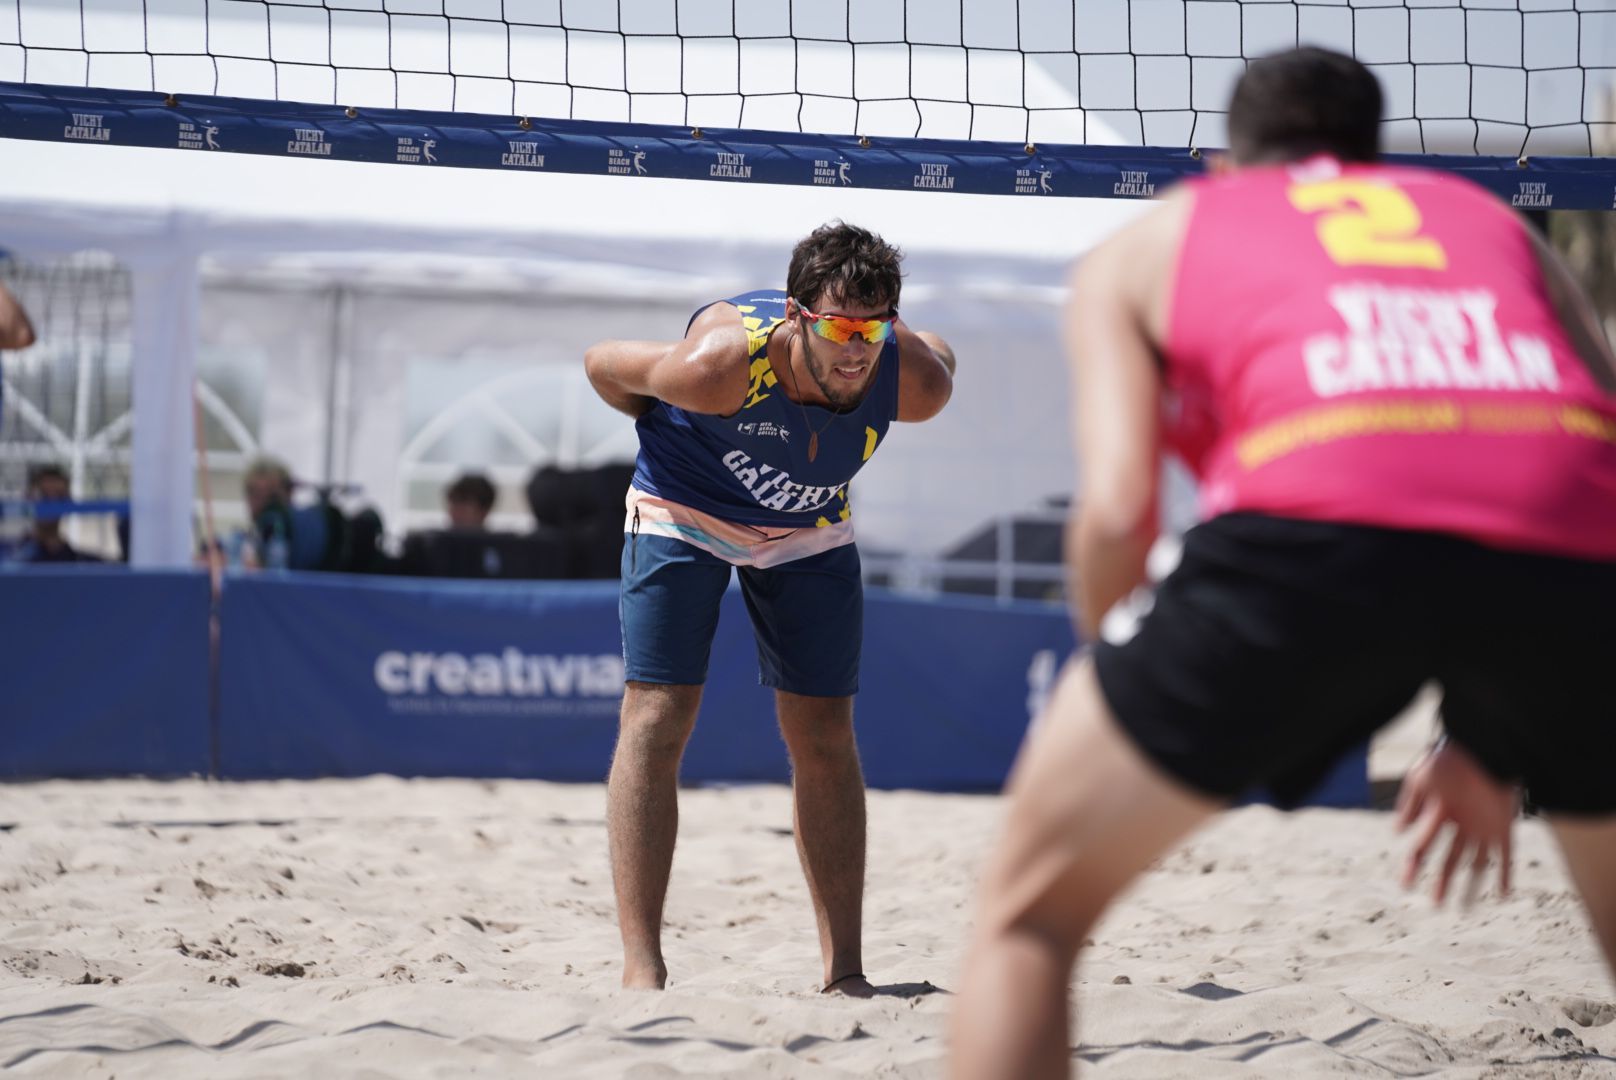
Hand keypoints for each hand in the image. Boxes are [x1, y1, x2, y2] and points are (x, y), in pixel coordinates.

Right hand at [1395, 739, 1519, 905]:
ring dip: (1471, 885)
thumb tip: (1399, 831)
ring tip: (1466, 908)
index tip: (1405, 885)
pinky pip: (1506, 856)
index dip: (1413, 867)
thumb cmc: (1450, 759)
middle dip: (1442, 883)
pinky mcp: (1504, 827)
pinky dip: (1505, 875)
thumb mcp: (1421, 778)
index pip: (1422, 846)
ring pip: (1477, 864)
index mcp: (1438, 814)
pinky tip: (1503, 893)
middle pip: (1450, 860)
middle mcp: (1460, 825)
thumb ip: (1410, 803)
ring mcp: (1482, 828)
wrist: (1486, 748)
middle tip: (1436, 905)